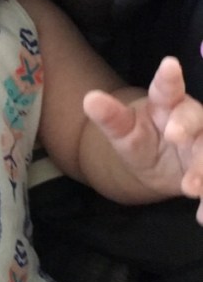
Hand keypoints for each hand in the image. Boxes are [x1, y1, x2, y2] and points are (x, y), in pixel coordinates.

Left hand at [83, 57, 202, 221]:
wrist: (156, 165)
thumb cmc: (140, 138)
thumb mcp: (123, 132)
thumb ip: (110, 118)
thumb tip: (89, 99)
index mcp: (167, 104)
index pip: (168, 89)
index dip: (169, 78)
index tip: (169, 64)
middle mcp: (193, 120)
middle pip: (197, 121)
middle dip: (188, 128)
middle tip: (174, 137)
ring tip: (191, 187)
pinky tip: (202, 217)